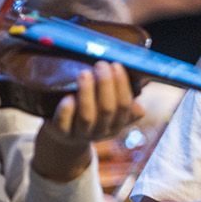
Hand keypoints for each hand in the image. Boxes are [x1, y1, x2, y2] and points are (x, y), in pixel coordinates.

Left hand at [33, 62, 140, 181]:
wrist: (66, 137)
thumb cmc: (92, 113)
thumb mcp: (110, 111)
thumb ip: (124, 105)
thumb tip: (139, 107)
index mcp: (116, 124)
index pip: (124, 105)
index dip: (121, 85)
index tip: (116, 64)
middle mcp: (100, 132)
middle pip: (107, 109)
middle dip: (105, 84)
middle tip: (100, 64)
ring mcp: (80, 134)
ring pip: (87, 116)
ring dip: (87, 93)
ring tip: (84, 73)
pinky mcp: (60, 133)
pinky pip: (64, 123)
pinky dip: (66, 110)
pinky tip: (67, 96)